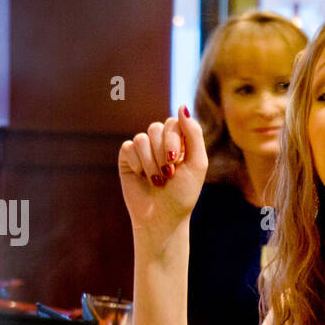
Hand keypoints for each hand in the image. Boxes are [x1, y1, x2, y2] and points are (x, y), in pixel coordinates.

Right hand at [118, 108, 207, 250]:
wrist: (162, 218)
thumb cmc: (183, 194)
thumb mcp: (197, 163)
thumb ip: (193, 133)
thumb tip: (182, 106)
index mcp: (180, 142)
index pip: (174, 122)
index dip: (174, 140)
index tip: (177, 160)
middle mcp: (161, 143)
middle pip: (157, 127)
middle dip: (163, 152)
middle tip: (169, 173)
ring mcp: (144, 150)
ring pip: (142, 138)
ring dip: (152, 163)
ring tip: (157, 180)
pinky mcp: (127, 159)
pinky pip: (128, 147)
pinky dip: (138, 164)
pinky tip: (142, 177)